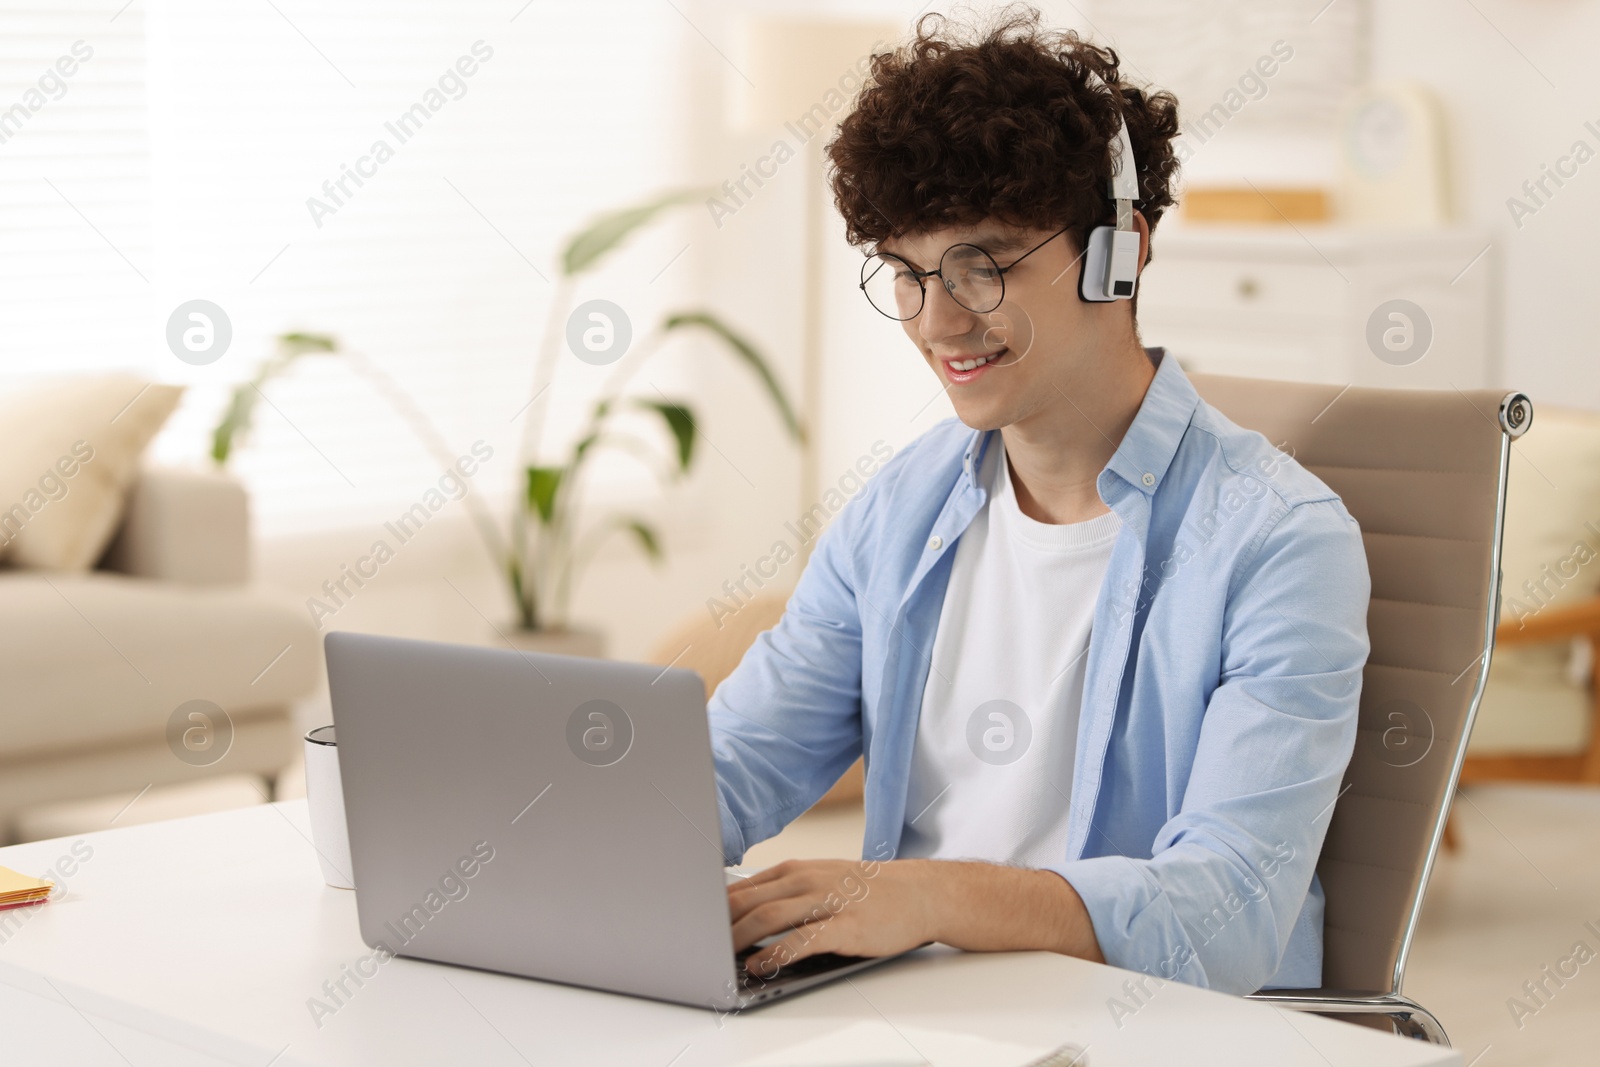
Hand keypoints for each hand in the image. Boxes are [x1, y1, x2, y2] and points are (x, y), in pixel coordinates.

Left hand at [727, 857, 1105, 977]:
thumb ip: (783, 895)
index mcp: (797, 869)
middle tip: (690, 945)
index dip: (710, 907)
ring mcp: (827, 901)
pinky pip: (804, 939)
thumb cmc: (868, 891)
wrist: (922, 892)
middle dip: (715, 924)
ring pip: (769, 915)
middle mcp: (807, 880)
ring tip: (715, 956)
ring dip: (738, 937)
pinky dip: (776, 952)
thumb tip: (739, 915)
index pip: (742, 887)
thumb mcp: (821, 882)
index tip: (686, 922)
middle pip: (748, 900)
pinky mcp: (846, 926)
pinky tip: (760, 964)